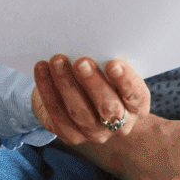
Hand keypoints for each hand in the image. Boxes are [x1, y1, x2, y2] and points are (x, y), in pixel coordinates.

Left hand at [32, 55, 149, 142]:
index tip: (113, 64)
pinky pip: (57, 114)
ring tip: (57, 61)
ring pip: (80, 112)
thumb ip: (111, 63)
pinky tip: (42, 69)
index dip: (126, 81)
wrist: (84, 98)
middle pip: (109, 108)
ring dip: (66, 84)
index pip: (136, 95)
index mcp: (137, 105)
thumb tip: (96, 44)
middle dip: (94, 84)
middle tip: (81, 62)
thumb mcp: (113, 69)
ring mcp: (96, 133)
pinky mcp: (72, 136)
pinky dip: (47, 90)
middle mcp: (120, 124)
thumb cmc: (105, 76)